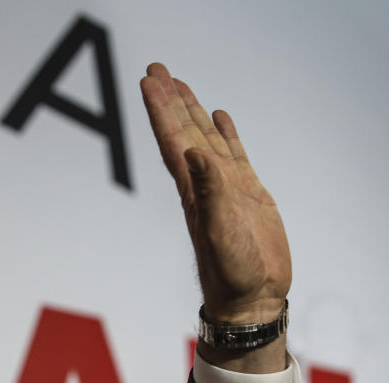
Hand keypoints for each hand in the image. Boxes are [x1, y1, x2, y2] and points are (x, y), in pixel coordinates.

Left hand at [140, 62, 288, 371]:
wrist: (250, 298)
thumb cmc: (232, 272)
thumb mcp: (219, 231)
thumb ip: (209, 193)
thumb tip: (194, 154)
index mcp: (192, 189)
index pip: (172, 140)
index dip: (159, 110)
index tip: (148, 82)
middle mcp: (203, 183)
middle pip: (182, 131)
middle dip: (169, 100)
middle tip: (156, 68)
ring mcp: (225, 186)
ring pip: (204, 137)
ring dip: (191, 110)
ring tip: (180, 83)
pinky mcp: (247, 194)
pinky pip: (233, 154)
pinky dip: (224, 133)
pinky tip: (219, 116)